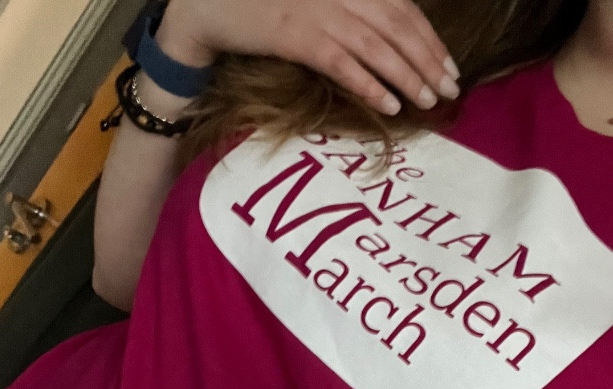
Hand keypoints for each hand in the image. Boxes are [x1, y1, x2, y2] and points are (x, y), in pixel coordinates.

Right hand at [158, 0, 459, 115]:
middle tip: (450, 88)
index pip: (402, 8)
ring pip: (377, 46)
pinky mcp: (297, 37)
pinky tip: (390, 104)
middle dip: (428, 59)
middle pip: (398, 26)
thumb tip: (383, 40)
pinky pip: (343, 64)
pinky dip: (369, 84)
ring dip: (408, 75)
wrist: (211, 6)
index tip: (449, 66)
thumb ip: (349, 13)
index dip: (430, 39)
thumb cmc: (262, 4)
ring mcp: (319, 13)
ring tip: (430, 100)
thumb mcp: (314, 2)